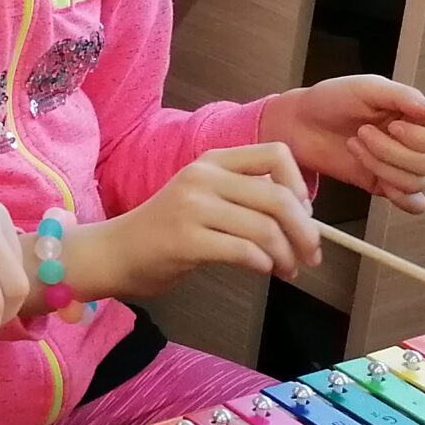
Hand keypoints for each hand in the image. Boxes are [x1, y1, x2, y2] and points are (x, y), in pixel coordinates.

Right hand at [88, 144, 319, 299]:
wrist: (114, 252)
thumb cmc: (166, 230)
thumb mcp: (204, 198)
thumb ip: (244, 197)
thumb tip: (303, 217)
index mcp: (212, 161)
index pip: (276, 154)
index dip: (300, 185)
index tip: (304, 214)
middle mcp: (203, 177)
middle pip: (278, 198)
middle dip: (305, 232)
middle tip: (310, 256)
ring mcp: (192, 207)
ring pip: (265, 228)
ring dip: (286, 255)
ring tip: (287, 270)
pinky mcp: (185, 240)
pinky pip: (243, 251)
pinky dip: (263, 264)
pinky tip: (262, 271)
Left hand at [265, 75, 424, 213]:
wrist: (298, 123)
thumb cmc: (332, 99)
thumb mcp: (366, 88)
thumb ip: (403, 97)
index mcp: (418, 117)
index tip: (394, 125)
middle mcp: (416, 144)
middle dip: (393, 151)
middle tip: (362, 132)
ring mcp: (400, 166)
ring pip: (417, 182)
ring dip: (383, 166)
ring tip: (355, 145)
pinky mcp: (384, 185)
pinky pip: (412, 203)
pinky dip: (401, 198)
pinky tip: (379, 181)